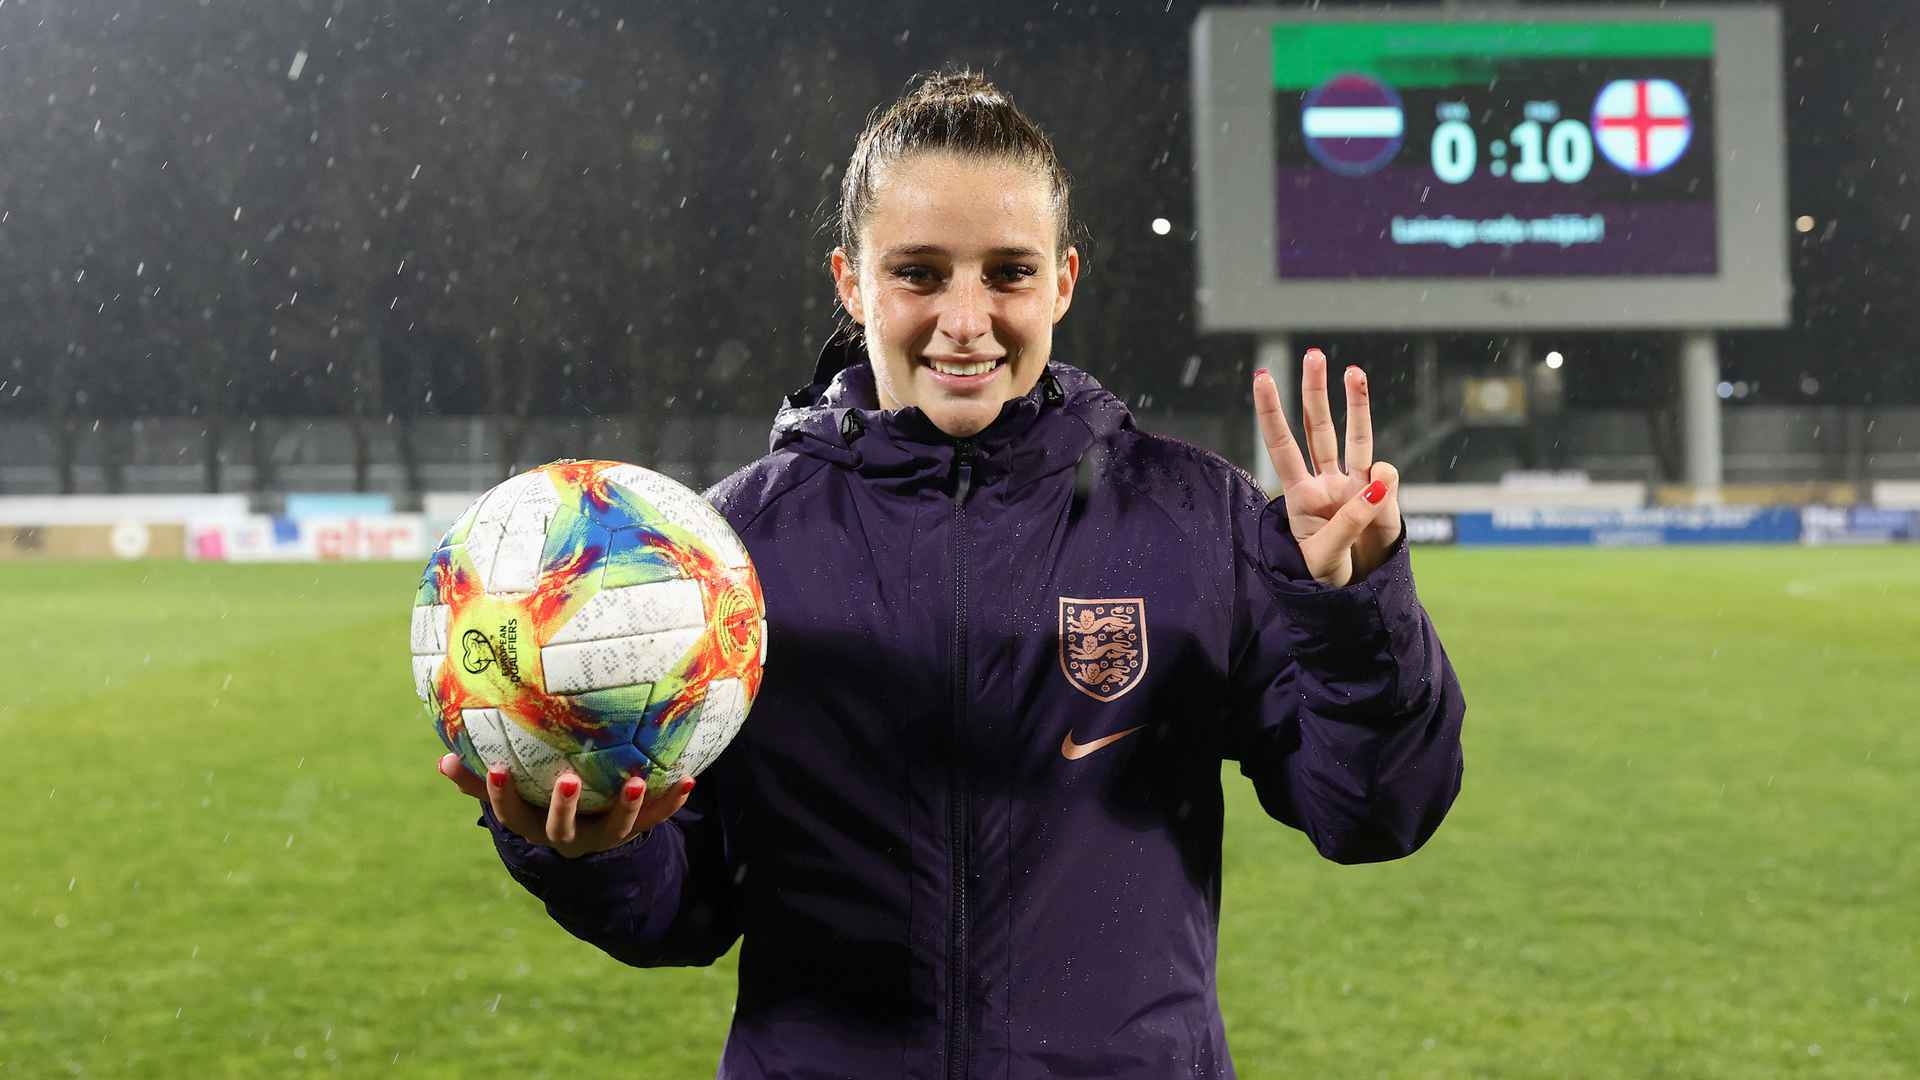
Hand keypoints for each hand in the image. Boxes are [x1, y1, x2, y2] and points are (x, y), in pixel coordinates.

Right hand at [438, 753, 694, 859]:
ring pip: (614, 829)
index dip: (500, 796)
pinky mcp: (634, 831)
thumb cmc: (539, 804)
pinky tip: (689, 779)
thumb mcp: (511, 796)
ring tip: (634, 779)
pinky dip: (671, 801)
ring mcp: (602, 838)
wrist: (589, 842)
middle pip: (562, 829)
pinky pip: (655, 819)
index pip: (511, 814)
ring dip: (626, 806)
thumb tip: (441, 759)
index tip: (497, 769)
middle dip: (564, 807)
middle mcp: (567, 838)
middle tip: (568, 780)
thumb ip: (478, 781)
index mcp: (534, 826)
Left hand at [1252, 348, 1402, 586]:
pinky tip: (1380, 495)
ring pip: (1354, 437)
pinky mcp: (1381, 499)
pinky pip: (1384, 478)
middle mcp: (1325, 483)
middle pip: (1318, 429)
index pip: (1282, 445)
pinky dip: (1385, 480)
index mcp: (1299, 496)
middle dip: (1315, 391)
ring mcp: (1354, 488)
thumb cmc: (1324, 576)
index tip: (1262, 377)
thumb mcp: (1326, 556)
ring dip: (1356, 404)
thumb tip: (1380, 476)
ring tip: (1354, 371)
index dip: (1271, 412)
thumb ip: (1351, 519)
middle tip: (1315, 355)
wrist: (1353, 596)